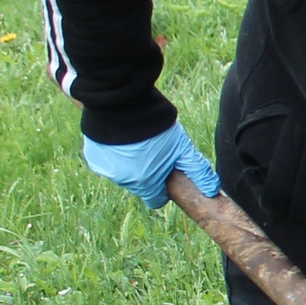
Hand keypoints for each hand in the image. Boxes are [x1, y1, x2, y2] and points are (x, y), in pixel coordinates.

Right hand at [82, 121, 219, 208]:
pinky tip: (121, 139)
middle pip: (140, 185)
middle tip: (153, 151)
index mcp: (145, 182)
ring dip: (129, 163)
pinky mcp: (92, 157)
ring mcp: (105, 169)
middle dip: (147, 173)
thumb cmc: (157, 128)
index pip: (155, 199)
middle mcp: (123, 180)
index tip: (166, 174)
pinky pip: (106, 162)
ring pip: (122, 173)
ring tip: (137, 142)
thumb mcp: (182, 147)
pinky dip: (113, 154)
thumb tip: (213, 190)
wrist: (122, 105)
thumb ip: (198, 170)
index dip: (163, 189)